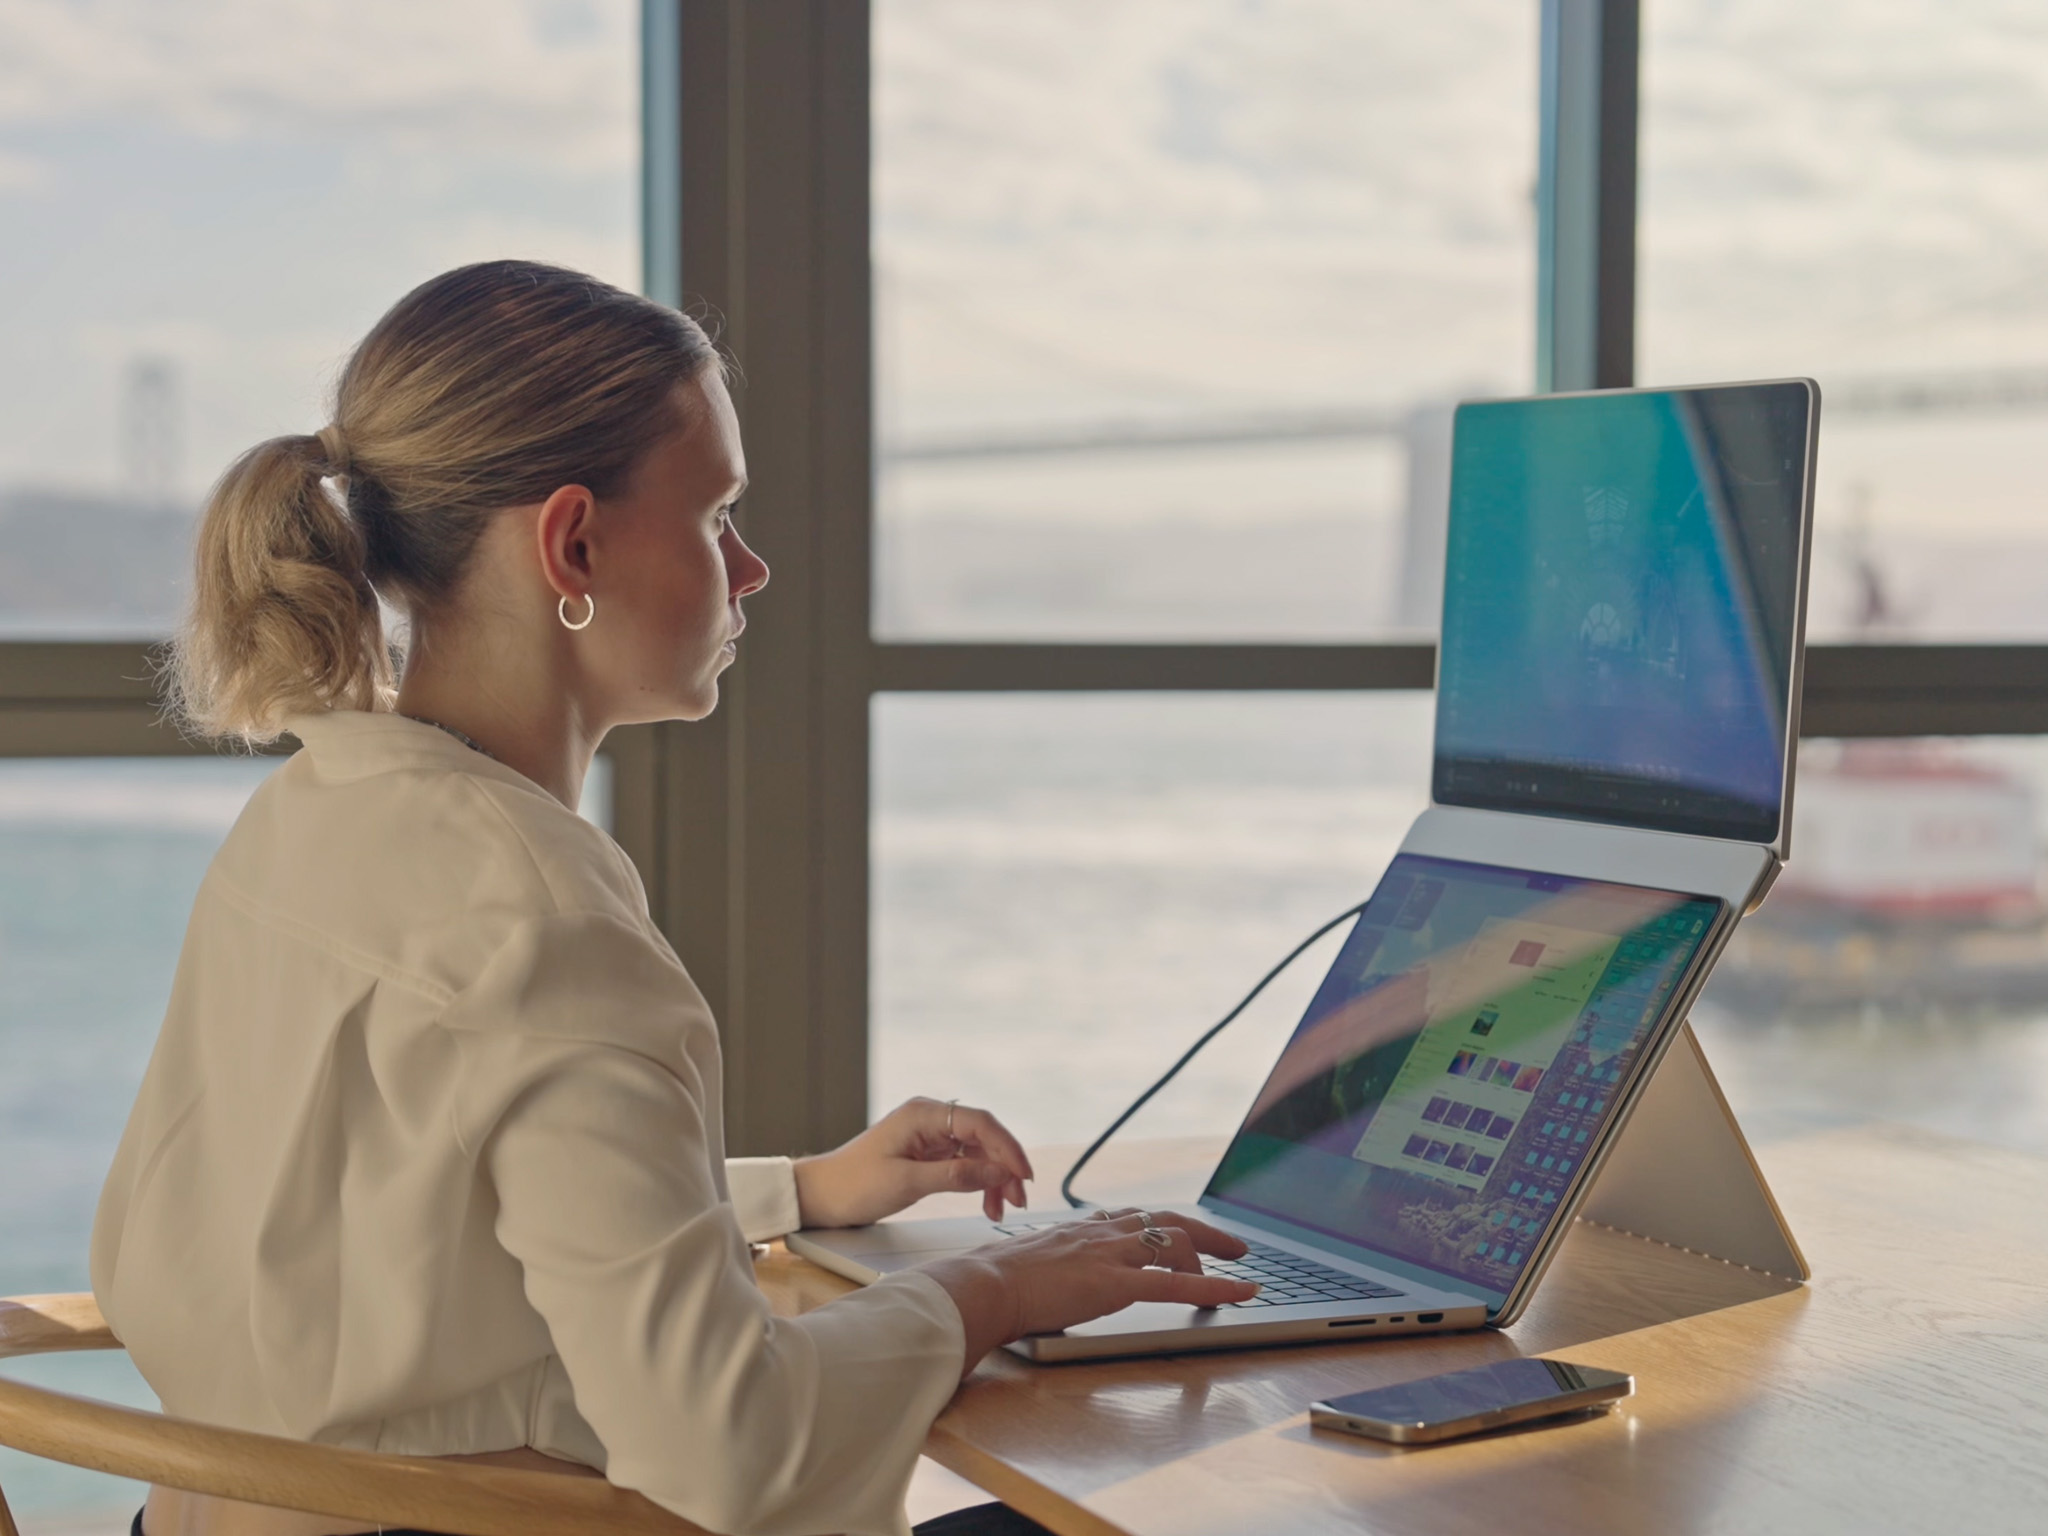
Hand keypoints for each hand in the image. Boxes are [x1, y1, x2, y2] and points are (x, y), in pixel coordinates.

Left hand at [793, 1096, 1033, 1228]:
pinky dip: (978, 1182)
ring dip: (994, 1177)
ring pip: (977, 1151)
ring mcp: (930, 1136)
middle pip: (983, 1136)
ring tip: (1002, 1207)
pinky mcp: (927, 1154)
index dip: (1007, 1148)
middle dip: (1004, 1166)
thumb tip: (997, 1171)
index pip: (980, 1123)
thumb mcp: (907, 1183)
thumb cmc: (853, 1185)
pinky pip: (964, 1162)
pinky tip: (986, 1202)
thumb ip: (955, 1175)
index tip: (1023, 1175)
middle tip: (1018, 1199)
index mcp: (923, 1114)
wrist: (820, 1195)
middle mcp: (930, 1119)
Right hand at [922, 1208, 1258, 1371]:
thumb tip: (1032, 1280)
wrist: (983, 1286)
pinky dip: (1216, 1287)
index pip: (1130, 1218)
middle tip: (1234, 1246)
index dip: (1159, 1225)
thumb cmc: (991, 1283)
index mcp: (1078, 1230)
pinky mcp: (1116, 1284)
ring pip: (1176, 1244)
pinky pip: (1177, 1284)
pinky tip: (1240, 1293)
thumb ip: (1041, 1266)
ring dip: (1212, 1259)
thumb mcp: (1022, 1264)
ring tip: (1239, 1276)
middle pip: (1165, 1220)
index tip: (1176, 1232)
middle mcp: (1100, 1234)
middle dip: (1204, 1232)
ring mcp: (1110, 1256)